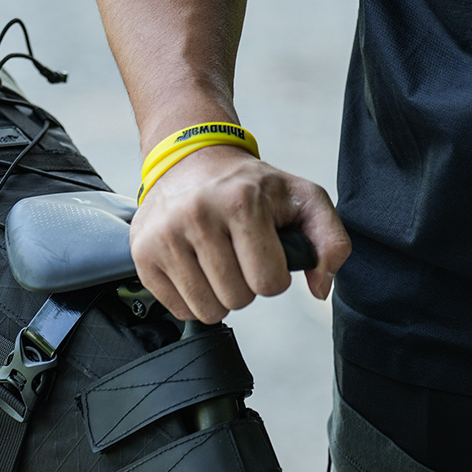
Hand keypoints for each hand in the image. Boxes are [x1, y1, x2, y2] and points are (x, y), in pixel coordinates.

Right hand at [129, 144, 350, 322]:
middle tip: (238, 259)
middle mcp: (197, 217)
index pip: (268, 283)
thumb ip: (330, 241)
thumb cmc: (250, 185)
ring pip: (205, 309)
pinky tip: (194, 270)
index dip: (274, 277)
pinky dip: (191, 299)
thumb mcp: (303, 198)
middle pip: (236, 300)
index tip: (265, 255)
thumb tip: (319, 289)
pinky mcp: (142, 254)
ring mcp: (164, 236)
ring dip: (218, 297)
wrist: (190, 161)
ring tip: (216, 266)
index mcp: (240, 202)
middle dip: (245, 288)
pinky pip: (176, 308)